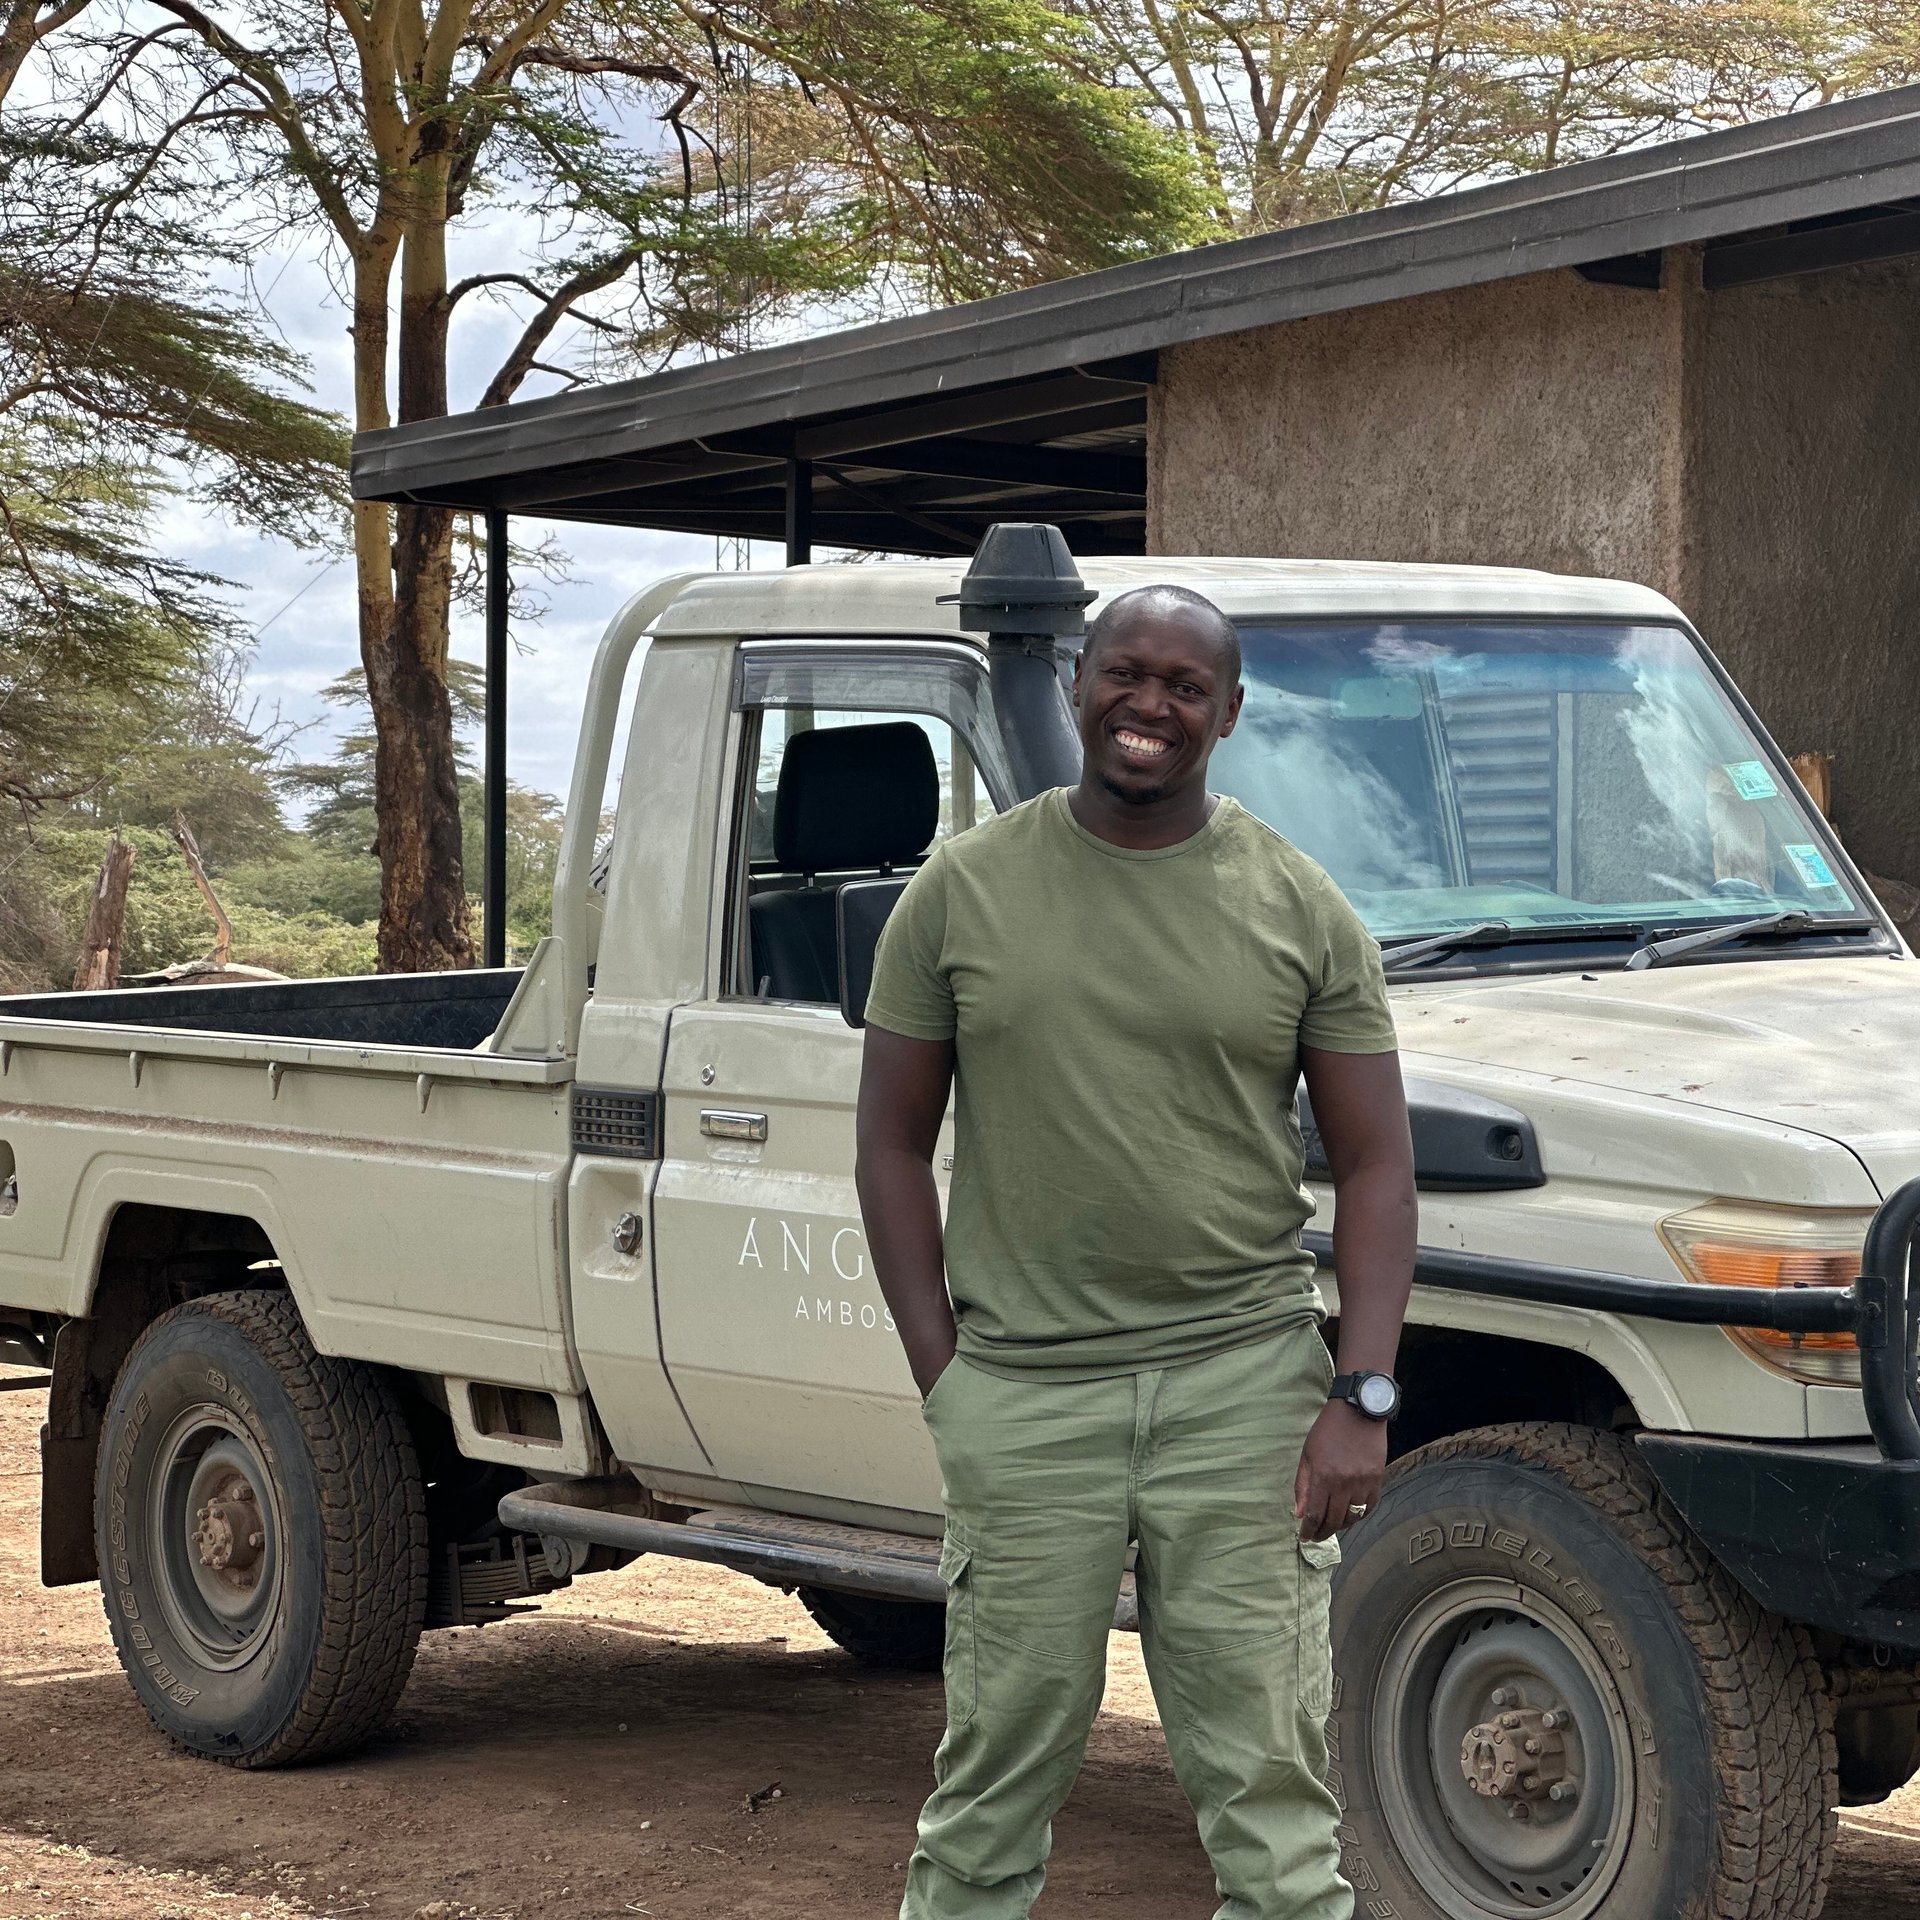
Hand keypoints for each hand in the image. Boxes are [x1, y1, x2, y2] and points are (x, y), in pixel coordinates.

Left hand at [1293, 1401, 1387, 1541]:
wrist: (1359, 1412)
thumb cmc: (1328, 1430)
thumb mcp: (1308, 1454)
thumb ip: (1303, 1485)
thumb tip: (1299, 1513)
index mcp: (1324, 1476)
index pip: (1315, 1514)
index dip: (1309, 1530)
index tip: (1304, 1537)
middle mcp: (1344, 1483)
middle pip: (1334, 1521)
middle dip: (1323, 1532)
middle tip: (1316, 1536)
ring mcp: (1364, 1483)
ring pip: (1352, 1518)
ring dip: (1340, 1526)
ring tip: (1331, 1525)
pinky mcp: (1378, 1480)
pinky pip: (1368, 1508)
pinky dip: (1358, 1515)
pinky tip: (1350, 1515)